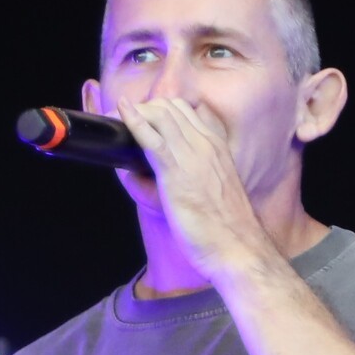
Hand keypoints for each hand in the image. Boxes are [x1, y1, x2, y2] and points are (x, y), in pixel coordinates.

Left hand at [117, 97, 273, 282]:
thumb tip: (154, 175)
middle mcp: (207, 144)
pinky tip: (120, 114)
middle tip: (124, 118)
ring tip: (116, 116)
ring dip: (135, 111)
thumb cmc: (226, 229)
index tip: (146, 116)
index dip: (163, 109)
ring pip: (161, 115)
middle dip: (145, 107)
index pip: (189, 111)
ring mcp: (193, 155)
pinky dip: (133, 121)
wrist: (238, 248)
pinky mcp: (177, 172)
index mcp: (218, 147)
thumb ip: (195, 177)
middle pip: (172, 107)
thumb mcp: (215, 192)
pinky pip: (152, 138)